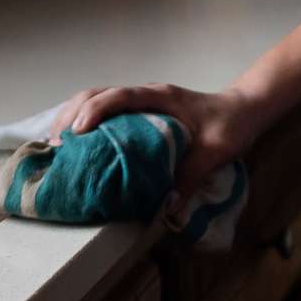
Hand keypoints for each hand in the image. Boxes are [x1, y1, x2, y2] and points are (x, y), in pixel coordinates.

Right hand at [56, 82, 267, 208]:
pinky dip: (87, 123)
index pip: (118, 96)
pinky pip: (107, 111)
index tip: (76, 133)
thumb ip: (191, 174)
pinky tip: (78, 145)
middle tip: (54, 145)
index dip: (94, 111)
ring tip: (56, 145)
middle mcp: (145, 95)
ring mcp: (142, 101)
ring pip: (96, 99)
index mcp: (159, 97)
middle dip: (70, 115)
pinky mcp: (142, 112)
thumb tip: (166, 207)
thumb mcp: (216, 151)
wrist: (246, 109)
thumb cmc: (232, 125)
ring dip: (73, 117)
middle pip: (96, 94)